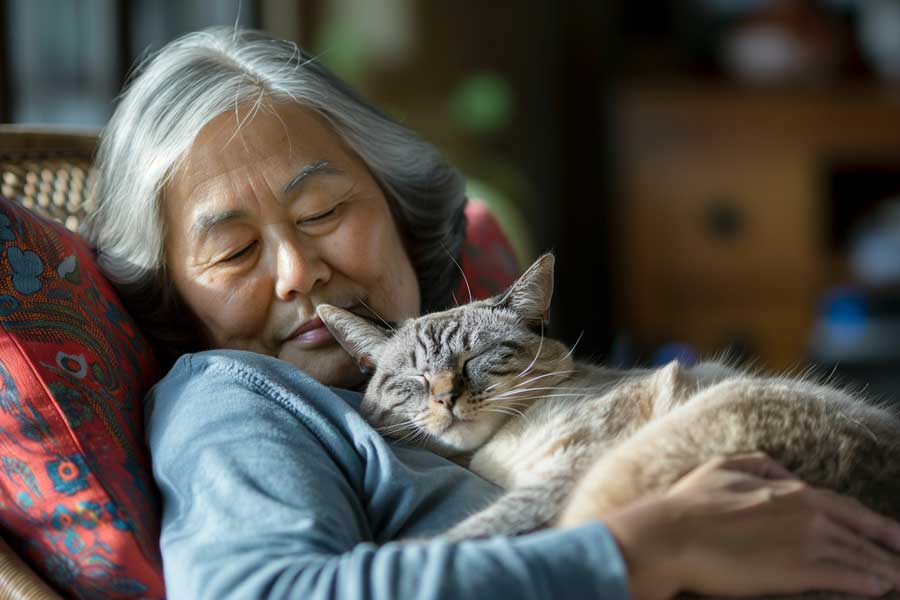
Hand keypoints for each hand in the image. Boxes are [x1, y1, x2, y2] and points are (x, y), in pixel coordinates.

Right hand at [600, 452, 899, 599]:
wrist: (672, 534)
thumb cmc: (690, 502)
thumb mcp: (722, 467)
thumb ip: (757, 463)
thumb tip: (782, 471)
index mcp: (789, 488)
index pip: (844, 506)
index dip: (872, 521)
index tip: (893, 532)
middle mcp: (805, 511)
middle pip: (860, 531)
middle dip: (887, 545)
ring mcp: (805, 540)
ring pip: (858, 555)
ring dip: (884, 567)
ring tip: (899, 578)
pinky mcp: (799, 569)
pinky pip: (847, 576)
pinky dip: (868, 581)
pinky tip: (881, 587)